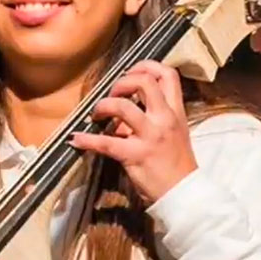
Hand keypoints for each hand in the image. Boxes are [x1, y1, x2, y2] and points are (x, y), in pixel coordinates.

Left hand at [69, 60, 197, 202]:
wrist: (183, 193)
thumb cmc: (177, 164)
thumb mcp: (174, 133)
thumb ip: (152, 117)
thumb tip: (122, 113)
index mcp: (175, 112)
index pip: (167, 74)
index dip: (146, 66)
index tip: (130, 72)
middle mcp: (164, 119)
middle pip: (144, 82)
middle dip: (122, 82)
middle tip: (113, 94)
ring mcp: (150, 136)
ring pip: (123, 107)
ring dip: (103, 105)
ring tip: (96, 114)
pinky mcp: (135, 155)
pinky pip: (106, 143)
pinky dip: (87, 140)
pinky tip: (76, 139)